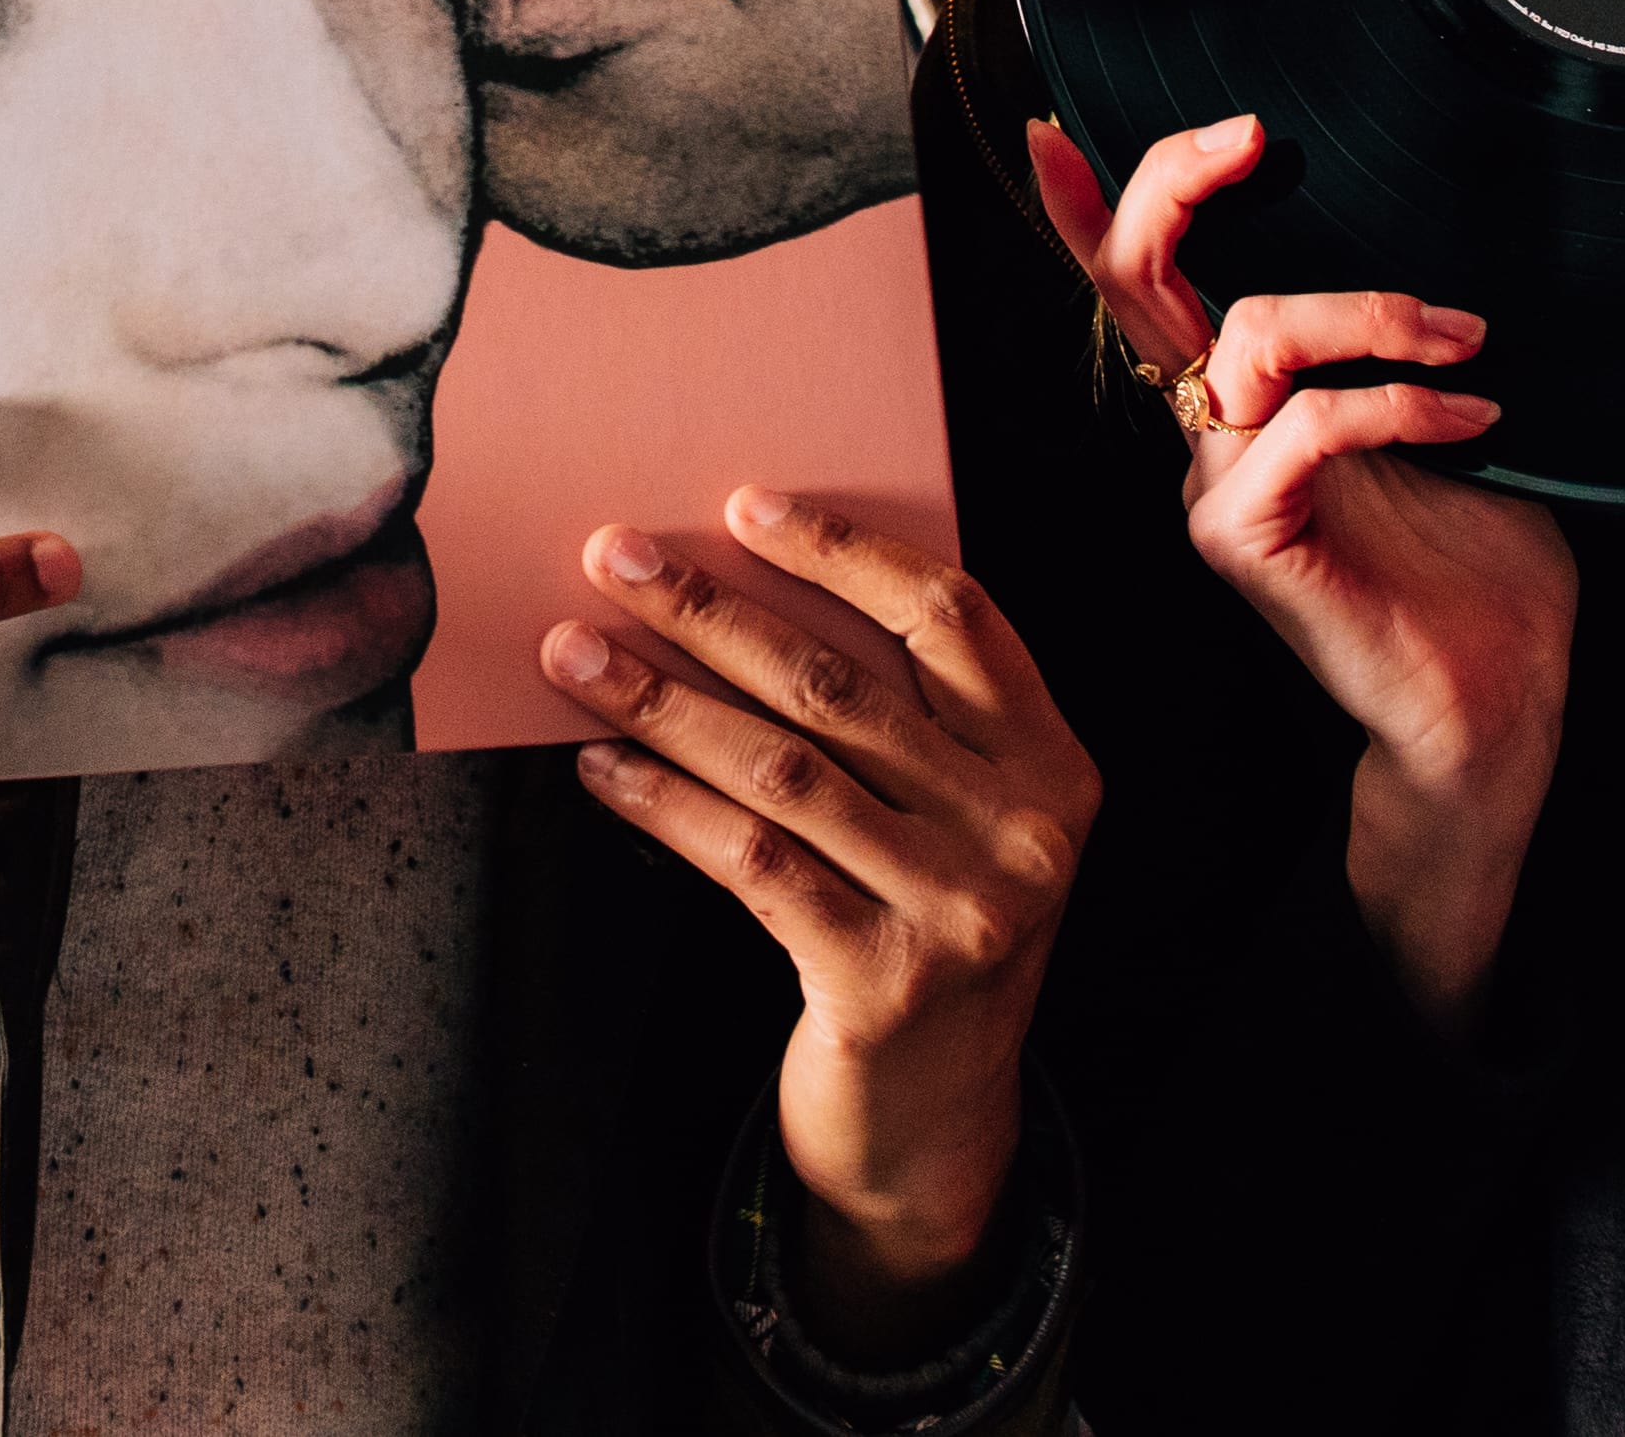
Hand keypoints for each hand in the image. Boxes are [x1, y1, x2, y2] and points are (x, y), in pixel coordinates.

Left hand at [543, 491, 1098, 1355]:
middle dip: (712, 610)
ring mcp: (960, 911)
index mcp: (1051, 763)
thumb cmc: (922, 929)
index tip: (740, 504)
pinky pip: (751, 862)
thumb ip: (898, 720)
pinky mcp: (883, 981)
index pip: (952, 616)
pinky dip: (665, 804)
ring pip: (783, 767)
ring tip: (572, 653)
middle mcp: (1022, 831)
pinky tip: (600, 768)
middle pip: (844, 685)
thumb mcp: (949, 819)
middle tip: (614, 555)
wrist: (935, 1120)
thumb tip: (734, 584)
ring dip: (662, 699)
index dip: (844, 552)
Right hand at [1039, 115, 1574, 1029]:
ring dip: (1369, 312)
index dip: (1114, 199)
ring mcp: (1219, 489)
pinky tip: (1472, 414)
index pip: (1150, 287)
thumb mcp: (1455, 425)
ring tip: (1464, 340)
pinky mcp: (1246, 540)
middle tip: (1247, 136)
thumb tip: (1464, 237)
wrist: (1492, 706)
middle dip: (1169, 187)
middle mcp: (1212, 439)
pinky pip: (1307, 423)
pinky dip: (1396, 400)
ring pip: (1248, 337)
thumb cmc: (1480, 576)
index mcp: (1245, 405)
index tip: (1100, 121)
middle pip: (1135, 286)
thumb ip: (1418, 349)